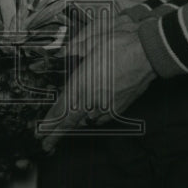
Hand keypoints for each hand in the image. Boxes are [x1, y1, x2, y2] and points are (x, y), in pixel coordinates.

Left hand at [38, 12, 155, 151]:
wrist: (147, 54)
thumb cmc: (120, 46)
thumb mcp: (91, 43)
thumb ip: (72, 50)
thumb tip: (60, 53)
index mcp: (82, 84)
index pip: (61, 108)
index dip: (49, 122)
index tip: (40, 131)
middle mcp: (92, 99)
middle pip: (71, 122)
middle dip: (56, 135)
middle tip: (46, 145)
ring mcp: (107, 106)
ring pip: (85, 122)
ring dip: (73, 128)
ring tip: (62, 133)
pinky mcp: (119, 108)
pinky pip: (100, 119)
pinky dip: (91, 121)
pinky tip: (87, 121)